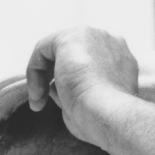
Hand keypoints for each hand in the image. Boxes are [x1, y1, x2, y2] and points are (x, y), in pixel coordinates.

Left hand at [24, 28, 138, 147]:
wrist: (108, 115)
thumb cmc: (100, 119)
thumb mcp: (91, 104)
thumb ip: (74, 90)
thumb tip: (53, 87)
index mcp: (120, 58)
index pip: (88, 64)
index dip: (68, 83)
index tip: (60, 105)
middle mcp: (109, 40)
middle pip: (72, 54)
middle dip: (53, 77)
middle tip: (42, 103)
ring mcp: (92, 35)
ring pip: (56, 51)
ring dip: (41, 77)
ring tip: (38, 103)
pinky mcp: (71, 37)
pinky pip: (43, 49)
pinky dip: (34, 71)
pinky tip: (36, 94)